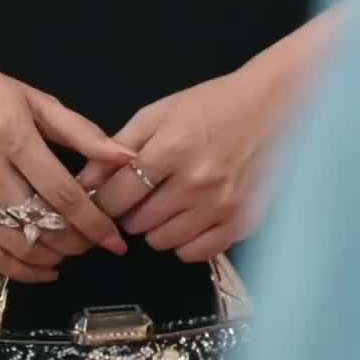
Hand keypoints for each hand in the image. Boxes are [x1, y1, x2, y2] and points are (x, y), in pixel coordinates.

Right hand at [0, 38, 136, 283]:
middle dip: (76, 242)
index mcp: (11, 135)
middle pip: (40, 224)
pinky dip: (19, 270)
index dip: (93, 222)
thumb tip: (127, 158)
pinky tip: (42, 267)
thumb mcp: (35, 100)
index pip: (61, 192)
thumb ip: (81, 132)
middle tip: (94, 243)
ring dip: (51, 258)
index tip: (116, 239)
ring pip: (15, 246)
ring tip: (70, 253)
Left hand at [79, 56, 286, 263]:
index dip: (104, 200)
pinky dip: (184, 242)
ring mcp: (220, 207)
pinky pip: (196, 253)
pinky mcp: (242, 223)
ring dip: (154, 228)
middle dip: (129, 212)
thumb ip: (119, 145)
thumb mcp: (159, 112)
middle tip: (139, 196)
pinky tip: (187, 220)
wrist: (273, 108)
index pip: (118, 195)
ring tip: (165, 205)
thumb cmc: (211, 105)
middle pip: (138, 222)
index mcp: (170, 149)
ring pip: (163, 242)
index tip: (105, 198)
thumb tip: (86, 181)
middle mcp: (194, 183)